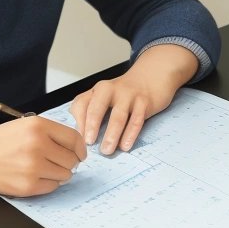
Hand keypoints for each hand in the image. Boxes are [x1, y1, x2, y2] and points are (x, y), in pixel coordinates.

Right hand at [0, 115, 86, 196]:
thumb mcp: (24, 125)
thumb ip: (49, 132)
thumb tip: (74, 146)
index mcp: (38, 125)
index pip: (74, 138)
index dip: (80, 148)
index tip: (79, 153)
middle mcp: (38, 144)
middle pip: (72, 159)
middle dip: (68, 161)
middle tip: (57, 161)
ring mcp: (34, 166)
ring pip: (65, 174)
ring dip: (58, 173)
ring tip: (43, 168)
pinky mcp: (28, 185)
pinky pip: (53, 187)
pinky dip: (48, 183)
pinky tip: (35, 176)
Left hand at [70, 44, 197, 154]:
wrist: (150, 77)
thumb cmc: (123, 93)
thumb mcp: (104, 96)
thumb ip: (90, 110)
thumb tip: (80, 134)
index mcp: (97, 90)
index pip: (81, 103)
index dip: (78, 121)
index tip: (78, 138)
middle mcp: (110, 90)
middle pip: (97, 107)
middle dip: (92, 126)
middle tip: (89, 143)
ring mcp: (128, 95)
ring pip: (118, 116)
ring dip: (111, 135)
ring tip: (107, 150)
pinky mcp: (144, 102)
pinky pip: (136, 120)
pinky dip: (130, 134)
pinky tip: (125, 146)